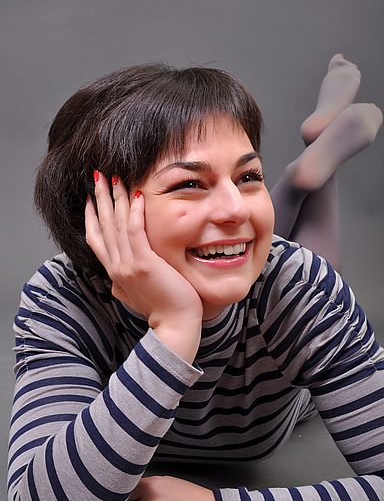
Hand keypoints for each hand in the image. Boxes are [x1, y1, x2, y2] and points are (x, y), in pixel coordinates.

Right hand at [85, 172, 202, 327]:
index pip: (96, 238)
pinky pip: (135, 231)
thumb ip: (123, 285)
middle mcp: (116, 266)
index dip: (92, 216)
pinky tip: (137, 195)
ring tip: (113, 177)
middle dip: (100, 198)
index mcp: (114, 272)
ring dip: (115, 198)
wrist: (174, 325)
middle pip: (103, 225)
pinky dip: (135, 212)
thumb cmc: (160, 310)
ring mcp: (128, 265)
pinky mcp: (144, 264)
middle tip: (97, 175)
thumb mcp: (134, 296)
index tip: (91, 198)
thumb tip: (116, 284)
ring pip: (117, 224)